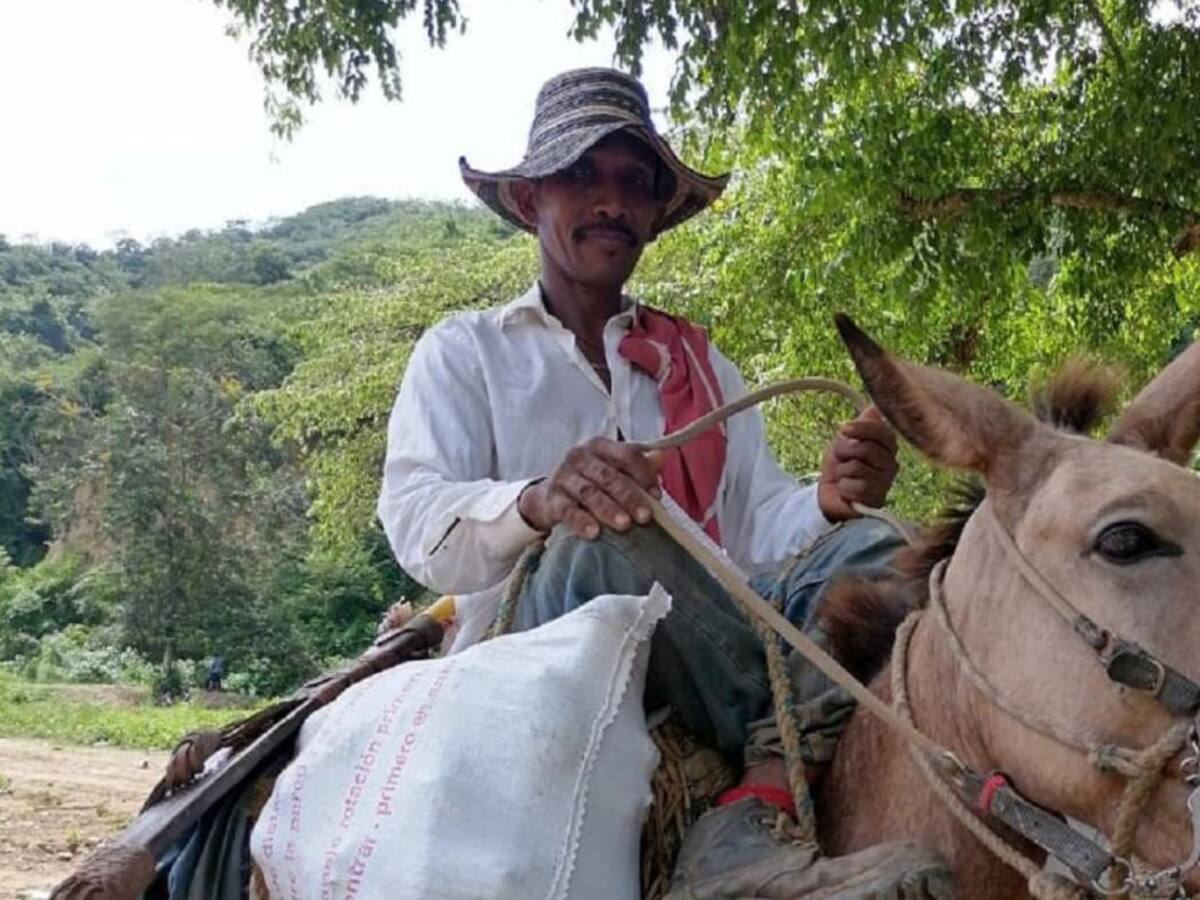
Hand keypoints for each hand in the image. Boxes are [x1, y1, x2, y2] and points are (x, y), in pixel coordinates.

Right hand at [518, 438, 663, 538]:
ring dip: (608, 509)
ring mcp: (563, 477)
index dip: (643, 474)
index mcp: (600, 446)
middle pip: (608, 475)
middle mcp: (580, 457)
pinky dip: (581, 522)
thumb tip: (662, 457)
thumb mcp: (613, 470)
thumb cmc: (591, 481)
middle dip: (628, 496)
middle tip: (645, 516)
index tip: (656, 496)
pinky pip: (567, 511)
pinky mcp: (552, 499)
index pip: (626, 454)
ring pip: (589, 492)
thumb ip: (639, 466)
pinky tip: (593, 533)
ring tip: (624, 524)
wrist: (551, 496)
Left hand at [817, 406, 898, 520]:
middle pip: (866, 449)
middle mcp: (892, 464)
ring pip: (857, 468)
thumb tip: (876, 404)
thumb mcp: (847, 439)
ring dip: (842, 471)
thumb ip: (862, 423)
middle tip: (841, 459)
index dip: (861, 428)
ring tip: (844, 476)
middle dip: (844, 452)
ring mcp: (885, 483)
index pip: (882, 431)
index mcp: (888, 446)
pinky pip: (856, 488)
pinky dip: (844, 488)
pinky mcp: (876, 501)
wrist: (829, 493)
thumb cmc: (841, 464)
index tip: (843, 429)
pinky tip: (846, 491)